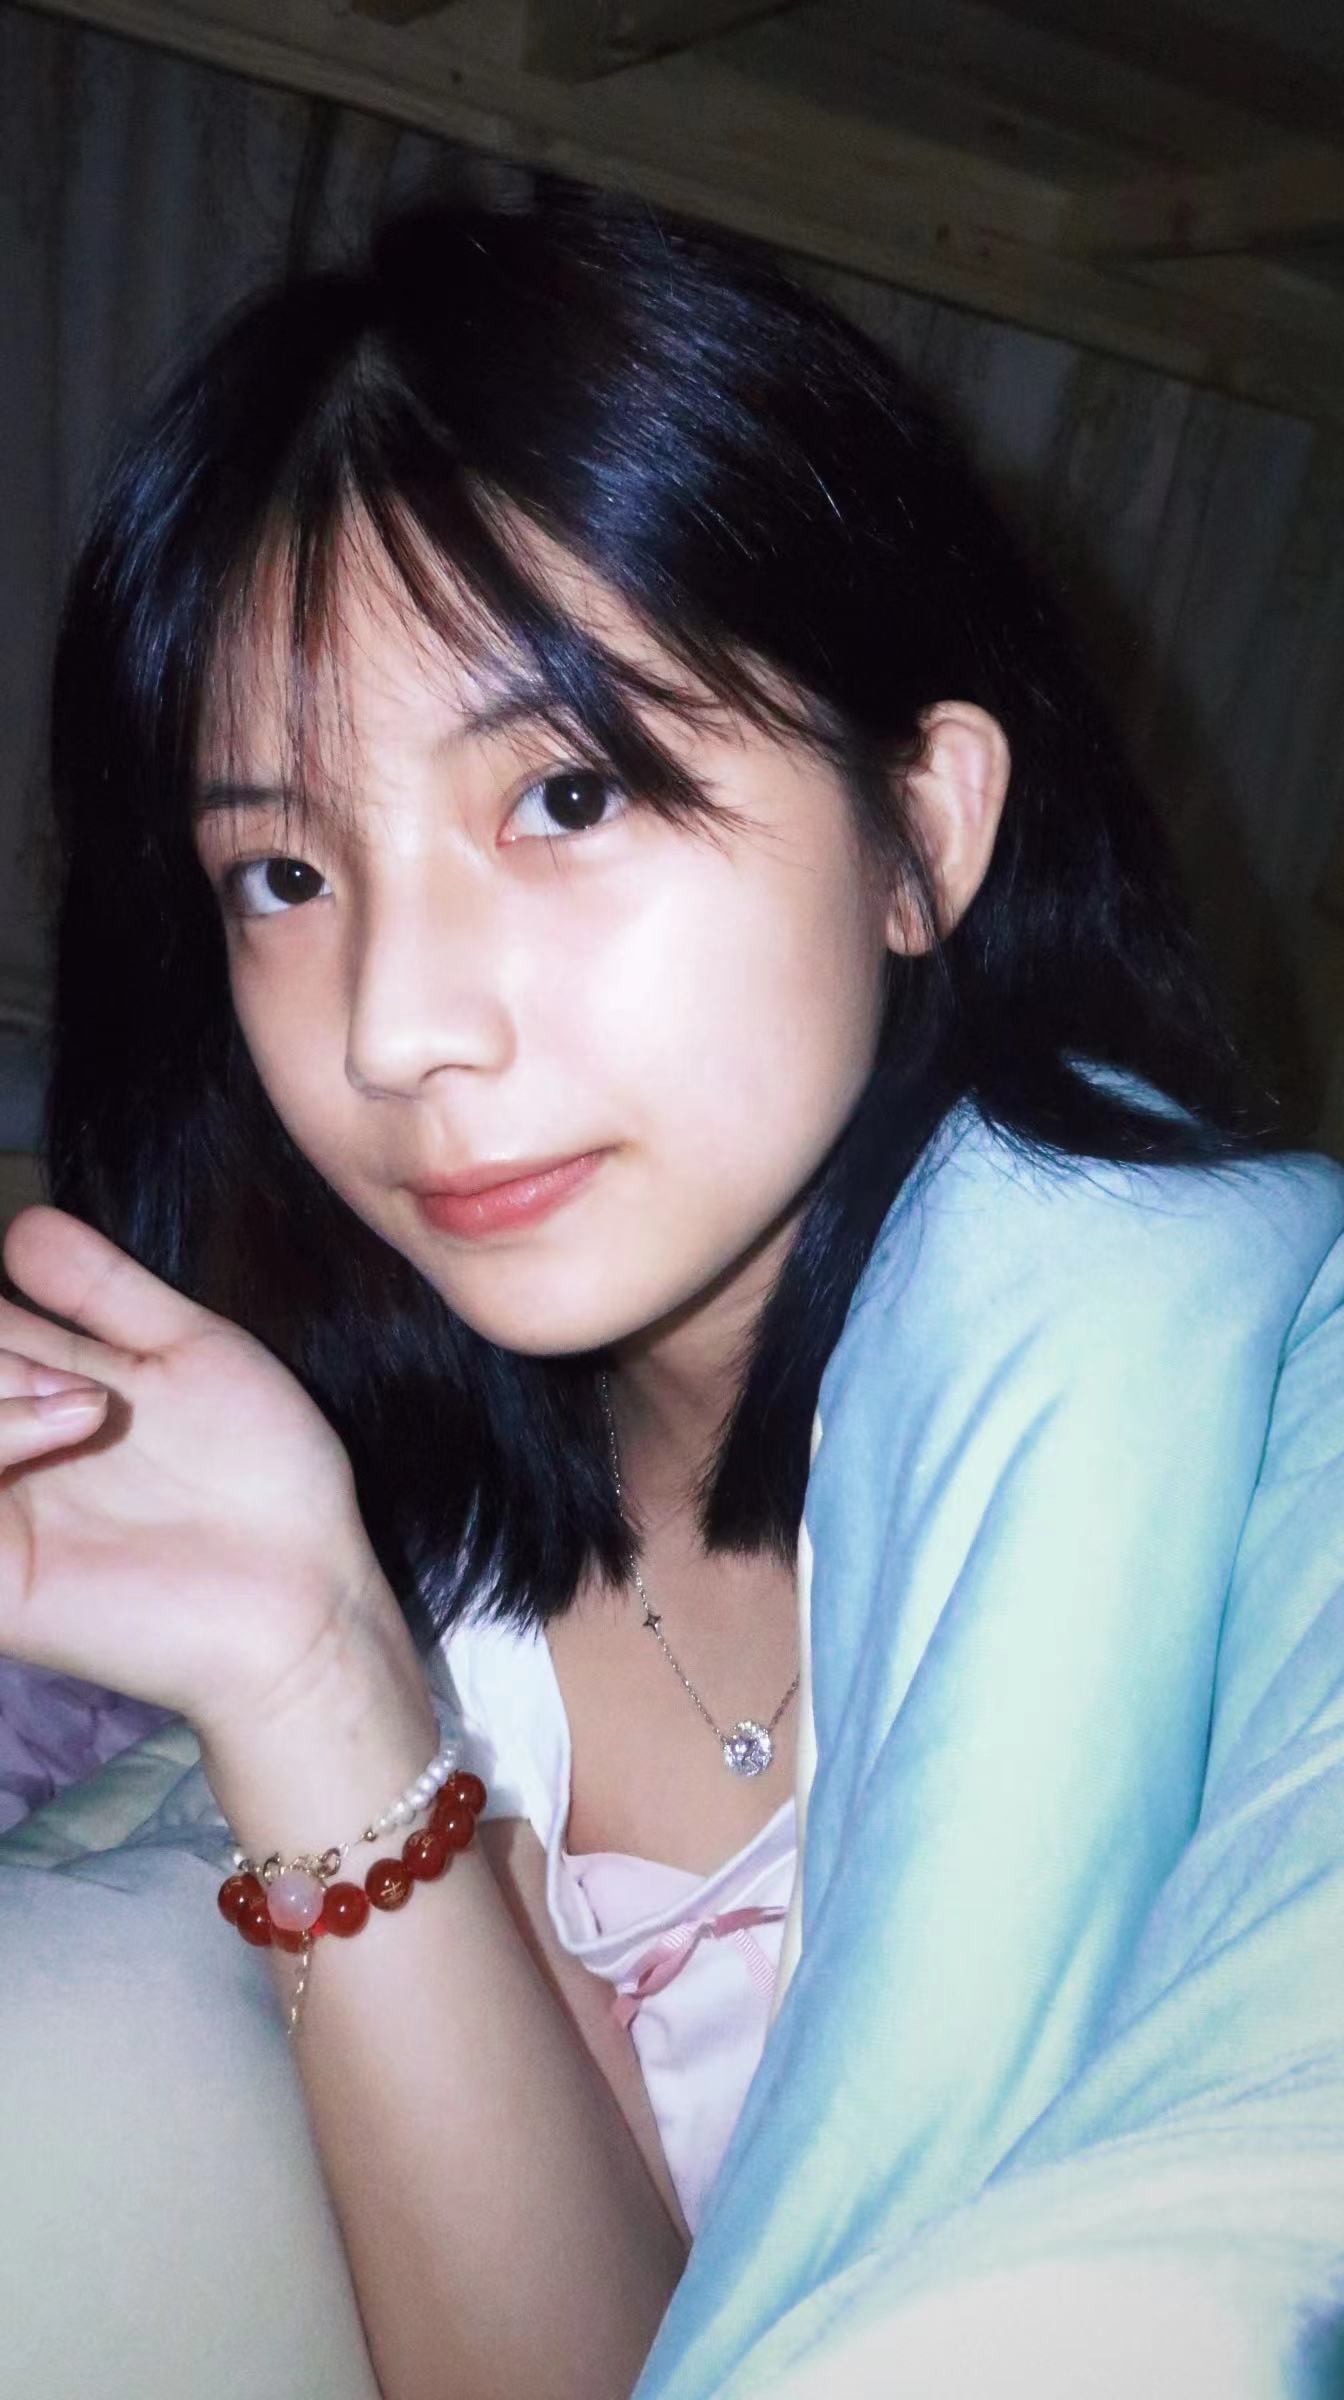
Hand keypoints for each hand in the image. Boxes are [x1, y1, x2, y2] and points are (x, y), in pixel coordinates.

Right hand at [0, 1203, 384, 1736]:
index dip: (2, 1317)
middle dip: (1, 1345)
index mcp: (31, 1404)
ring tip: (89, 1400)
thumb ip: (104, 1291)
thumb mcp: (188, 1352)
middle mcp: (4, 1459)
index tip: (58, 1327)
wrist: (307, 1588)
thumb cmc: (262, 1478)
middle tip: (84, 1380)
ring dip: (0, 1384)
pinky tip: (68, 1420)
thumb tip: (21, 1227)